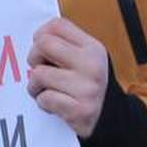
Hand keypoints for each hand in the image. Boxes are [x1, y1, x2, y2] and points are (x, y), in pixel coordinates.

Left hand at [26, 18, 109, 137]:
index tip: (43, 51)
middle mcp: (92, 65)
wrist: (112, 121)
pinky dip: (44, 104)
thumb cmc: (88, 87)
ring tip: (47, 92)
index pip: (57, 25)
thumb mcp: (87, 60)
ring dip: (35, 87)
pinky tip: (56, 106)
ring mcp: (87, 87)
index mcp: (93, 48)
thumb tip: (36, 39)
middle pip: (43, 44)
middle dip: (34, 59)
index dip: (41, 36)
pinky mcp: (80, 109)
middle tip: (41, 71)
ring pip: (39, 74)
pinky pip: (44, 98)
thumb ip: (66, 46)